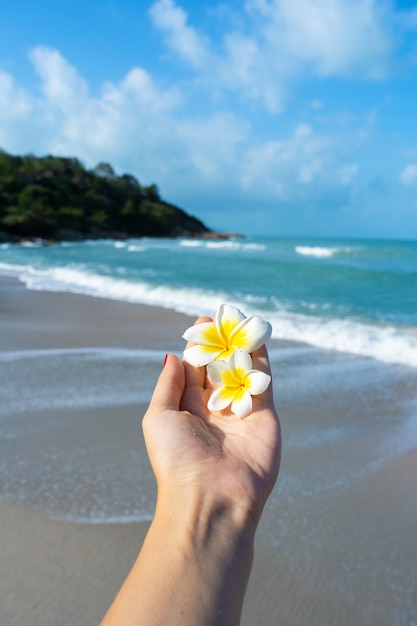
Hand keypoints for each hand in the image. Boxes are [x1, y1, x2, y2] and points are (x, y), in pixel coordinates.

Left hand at [142, 316, 280, 526]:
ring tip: (240, 319)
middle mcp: (214, 408)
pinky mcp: (264, 415)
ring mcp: (241, 411)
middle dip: (220, 341)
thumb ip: (168, 384)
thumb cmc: (176, 459)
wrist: (211, 497)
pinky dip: (262, 358)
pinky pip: (263, 381)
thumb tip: (172, 355)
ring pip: (242, 369)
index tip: (202, 320)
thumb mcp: (159, 417)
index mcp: (187, 408)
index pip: (194, 369)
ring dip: (242, 345)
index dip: (198, 345)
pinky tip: (258, 336)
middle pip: (219, 366)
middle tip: (222, 315)